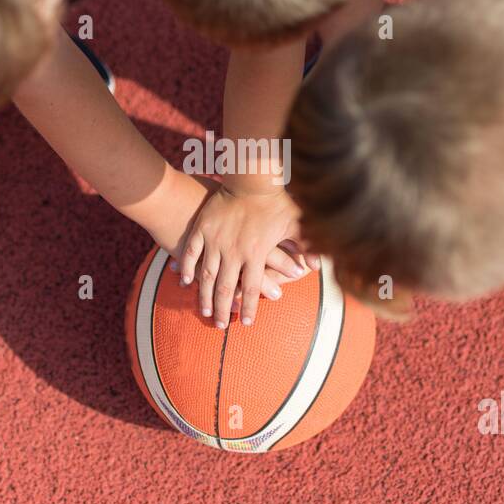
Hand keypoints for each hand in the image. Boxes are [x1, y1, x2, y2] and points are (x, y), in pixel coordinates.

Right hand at [179, 186, 319, 327]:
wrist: (250, 177)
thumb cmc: (275, 200)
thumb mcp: (296, 223)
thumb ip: (306, 247)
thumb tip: (319, 268)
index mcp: (256, 253)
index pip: (251, 288)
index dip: (248, 307)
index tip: (246, 323)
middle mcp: (234, 251)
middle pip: (226, 288)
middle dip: (223, 309)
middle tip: (221, 326)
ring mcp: (215, 240)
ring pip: (206, 275)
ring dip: (204, 296)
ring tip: (203, 312)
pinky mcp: (202, 228)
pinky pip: (192, 253)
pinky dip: (187, 268)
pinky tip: (184, 282)